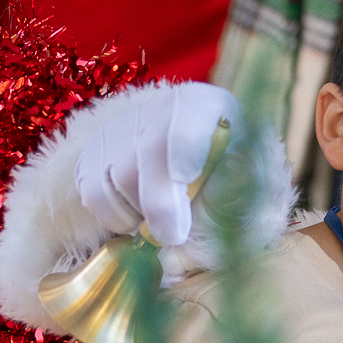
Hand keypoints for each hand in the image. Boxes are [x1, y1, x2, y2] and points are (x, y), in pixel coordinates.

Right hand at [74, 82, 240, 248]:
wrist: (207, 164)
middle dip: (159, 202)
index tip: (186, 180)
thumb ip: (234, 191)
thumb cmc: (235, 176)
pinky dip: (112, 214)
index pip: (189, 121)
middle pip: (147, 153)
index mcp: (208, 105)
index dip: (184, 148)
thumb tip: (212, 207)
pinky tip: (138, 218)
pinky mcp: (96, 149)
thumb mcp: (250, 180)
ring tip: (163, 224)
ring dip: (137, 211)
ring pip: (116, 176)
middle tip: (174, 237)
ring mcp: (123, 125)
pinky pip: (92, 190)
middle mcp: (162, 106)